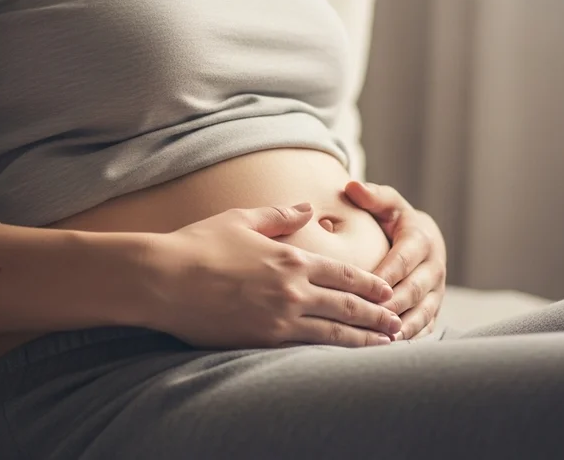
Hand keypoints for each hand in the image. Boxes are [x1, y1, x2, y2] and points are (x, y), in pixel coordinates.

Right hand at [144, 204, 401, 349]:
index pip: (342, 273)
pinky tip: (343, 356)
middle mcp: (292, 288)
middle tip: (399, 323)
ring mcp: (279, 317)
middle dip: (377, 315)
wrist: (164, 278)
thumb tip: (307, 207)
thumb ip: (280, 215)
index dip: (369, 282)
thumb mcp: (243, 219)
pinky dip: (332, 352)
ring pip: (334, 331)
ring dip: (363, 338)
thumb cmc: (200, 243)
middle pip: (347, 304)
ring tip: (385, 343)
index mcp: (291, 256)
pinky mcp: (261, 340)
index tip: (387, 289)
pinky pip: (307, 348)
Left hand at [343, 181, 446, 340]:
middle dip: (394, 305)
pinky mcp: (435, 308)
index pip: (404, 259)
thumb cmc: (395, 219)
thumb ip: (372, 196)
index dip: (387, 274)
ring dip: (404, 327)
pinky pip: (426, 327)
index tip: (366, 286)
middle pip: (414, 290)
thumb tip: (352, 186)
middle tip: (371, 318)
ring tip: (383, 338)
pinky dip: (411, 338)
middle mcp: (434, 267)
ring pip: (423, 312)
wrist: (422, 238)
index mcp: (421, 239)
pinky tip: (391, 348)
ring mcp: (437, 291)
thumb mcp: (387, 203)